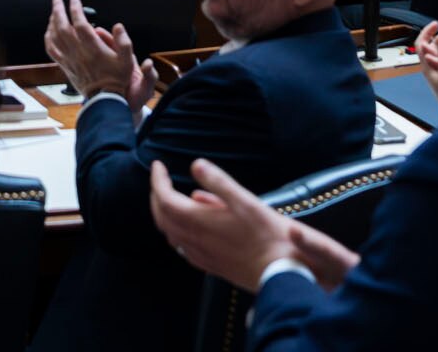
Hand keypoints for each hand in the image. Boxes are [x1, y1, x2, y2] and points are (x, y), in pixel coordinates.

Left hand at [44, 0, 149, 109]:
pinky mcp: (65, 66)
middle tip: (57, 1)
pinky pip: (52, 50)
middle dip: (58, 12)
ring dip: (52, 23)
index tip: (75, 0)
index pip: (81, 25)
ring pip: (55, 38)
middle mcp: (79, 53)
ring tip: (53, 13)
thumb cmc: (117, 79)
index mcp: (94, 49)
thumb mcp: (128, 61)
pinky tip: (49, 32)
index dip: (76, 10)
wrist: (105, 99)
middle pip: (63, 28)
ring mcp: (70, 60)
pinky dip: (48, 39)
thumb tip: (118, 26)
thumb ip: (124, 42)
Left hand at [148, 159, 359, 292]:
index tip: (158, 166)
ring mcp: (202, 256)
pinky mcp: (211, 266)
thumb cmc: (267, 236)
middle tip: (161, 180)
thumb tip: (196, 164)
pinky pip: (184, 248)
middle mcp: (195, 241)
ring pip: (171, 234)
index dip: (157, 181)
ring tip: (172, 199)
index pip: (165, 199)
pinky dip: (178, 232)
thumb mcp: (246, 201)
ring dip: (165, 214)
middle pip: (162, 217)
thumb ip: (219, 182)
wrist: (280, 274)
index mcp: (199, 222)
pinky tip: (191, 228)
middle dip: (156, 196)